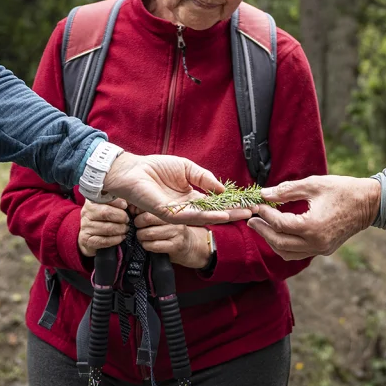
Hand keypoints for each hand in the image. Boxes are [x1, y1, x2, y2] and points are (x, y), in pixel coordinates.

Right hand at [78, 198, 128, 258]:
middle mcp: (86, 213)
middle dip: (120, 217)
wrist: (89, 236)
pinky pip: (104, 240)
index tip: (125, 206)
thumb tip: (127, 202)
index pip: (104, 199)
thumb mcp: (107, 206)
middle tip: (127, 220)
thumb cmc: (102, 218)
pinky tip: (121, 237)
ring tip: (125, 228)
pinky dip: (116, 239)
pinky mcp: (87, 240)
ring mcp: (85, 227)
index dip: (117, 202)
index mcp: (91, 201)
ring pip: (107, 228)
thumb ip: (116, 201)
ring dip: (120, 229)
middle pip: (106, 213)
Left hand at [103, 152, 251, 224]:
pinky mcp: (167, 213)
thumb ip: (204, 178)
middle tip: (252, 213)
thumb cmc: (155, 168)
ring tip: (241, 215)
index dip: (231, 203)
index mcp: (190, 198)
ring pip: (204, 217)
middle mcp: (185, 208)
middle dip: (233, 213)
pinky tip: (219, 215)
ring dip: (224, 216)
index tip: (248, 203)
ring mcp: (177, 213)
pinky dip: (206, 215)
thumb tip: (222, 189)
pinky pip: (189, 216)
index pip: (214, 203)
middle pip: (213, 213)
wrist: (133, 170)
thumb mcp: (186, 168)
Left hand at [134, 211, 210, 268]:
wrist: (193, 246)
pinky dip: (146, 246)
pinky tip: (147, 245)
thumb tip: (133, 208)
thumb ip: (154, 214)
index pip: (151, 207)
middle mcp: (174, 220)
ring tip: (141, 236)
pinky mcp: (175, 246)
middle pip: (148, 218)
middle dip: (138, 224)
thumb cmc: (175, 231)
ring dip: (141, 236)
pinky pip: (154, 245)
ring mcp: (176, 233)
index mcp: (172, 211)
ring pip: (149, 233)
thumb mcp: (168, 219)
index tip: (135, 214)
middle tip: (137, 227)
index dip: (139, 211)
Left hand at [247, 175, 380, 260]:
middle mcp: (316, 243)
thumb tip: (264, 194)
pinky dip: (285, 245)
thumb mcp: (313, 184)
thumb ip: (286, 190)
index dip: (265, 214)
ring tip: (260, 226)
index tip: (256, 204)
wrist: (369, 203)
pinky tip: (278, 232)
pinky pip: (299, 253)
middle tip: (250, 219)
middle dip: (262, 231)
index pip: (280, 224)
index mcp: (313, 226)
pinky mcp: (324, 249)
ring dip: (271, 241)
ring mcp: (321, 249)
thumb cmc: (342, 189)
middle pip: (280, 243)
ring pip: (287, 253)